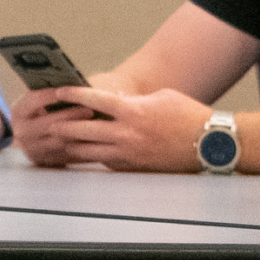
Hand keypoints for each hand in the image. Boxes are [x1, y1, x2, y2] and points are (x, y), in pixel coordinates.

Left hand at [15, 85, 214, 172]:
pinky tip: (82, 152)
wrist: (210, 144)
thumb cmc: (188, 116)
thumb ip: (133, 99)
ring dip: (71, 145)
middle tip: (48, 122)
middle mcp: (127, 135)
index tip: (59, 91)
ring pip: (88, 152)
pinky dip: (91, 156)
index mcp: (133, 112)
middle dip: (62, 126)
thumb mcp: (161, 97)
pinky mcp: (133, 168)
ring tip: (58, 140)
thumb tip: (114, 99)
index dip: (73, 95)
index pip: (94, 101)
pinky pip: (104, 162)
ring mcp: (129, 154)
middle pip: (82, 131)